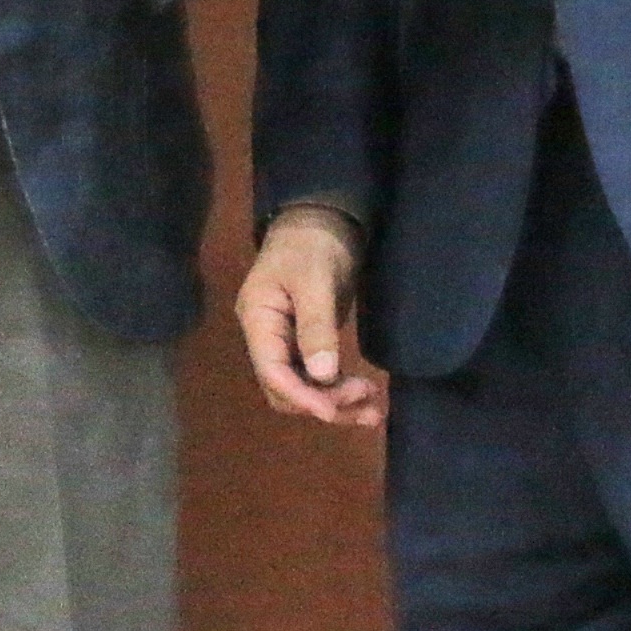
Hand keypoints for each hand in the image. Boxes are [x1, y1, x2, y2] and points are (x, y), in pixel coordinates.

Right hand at [237, 205, 384, 425]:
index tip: (332, 411)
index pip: (272, 372)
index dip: (301, 397)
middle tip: (365, 398)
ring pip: (304, 388)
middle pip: (285, 389)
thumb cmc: (312, 243)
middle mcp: (267, 338)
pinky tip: (365, 397)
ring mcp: (286, 342)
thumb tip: (323, 376)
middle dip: (323, 402)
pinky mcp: (307, 343)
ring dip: (336, 403)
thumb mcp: (315, 280)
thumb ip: (316, 327)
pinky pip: (318, 378)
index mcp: (257, 320)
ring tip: (373, 411)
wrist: (321, 220)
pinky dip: (340, 390)